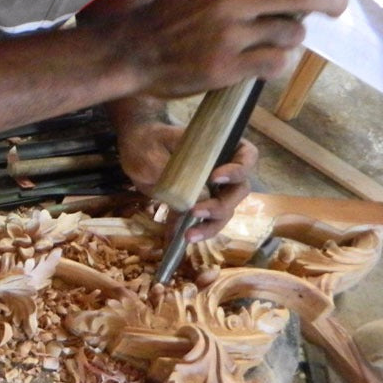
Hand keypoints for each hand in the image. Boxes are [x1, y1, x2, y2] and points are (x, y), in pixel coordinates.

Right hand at [115, 0, 349, 96]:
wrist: (130, 54)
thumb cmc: (168, 20)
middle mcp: (229, 0)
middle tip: (338, 4)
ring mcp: (229, 35)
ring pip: (292, 33)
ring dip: (291, 38)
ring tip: (271, 41)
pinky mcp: (227, 67)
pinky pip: (277, 63)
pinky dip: (279, 63)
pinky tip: (263, 62)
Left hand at [116, 119, 257, 240]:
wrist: (136, 150)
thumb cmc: (148, 141)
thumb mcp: (153, 149)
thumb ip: (170, 169)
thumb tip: (189, 198)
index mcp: (221, 148)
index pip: (246, 156)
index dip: (238, 170)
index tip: (215, 177)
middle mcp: (222, 170)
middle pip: (238, 191)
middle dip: (221, 206)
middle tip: (196, 211)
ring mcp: (210, 190)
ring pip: (223, 212)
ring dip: (210, 226)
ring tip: (189, 236)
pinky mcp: (193, 205)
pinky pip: (199, 222)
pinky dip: (190, 232)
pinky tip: (176, 241)